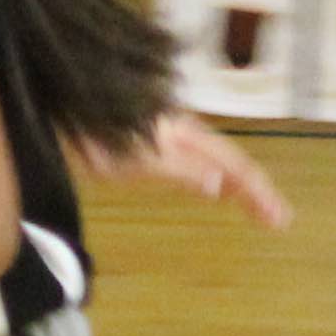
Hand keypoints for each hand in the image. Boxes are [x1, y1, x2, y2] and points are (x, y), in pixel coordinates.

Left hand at [81, 110, 290, 229]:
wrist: (57, 116)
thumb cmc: (91, 133)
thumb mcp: (136, 157)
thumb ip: (179, 169)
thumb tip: (219, 183)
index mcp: (183, 134)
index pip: (233, 164)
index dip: (258, 191)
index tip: (278, 217)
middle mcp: (180, 133)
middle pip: (230, 161)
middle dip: (256, 191)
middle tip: (278, 219)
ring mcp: (167, 139)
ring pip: (215, 161)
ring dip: (239, 186)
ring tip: (258, 208)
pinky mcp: (151, 146)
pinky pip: (196, 162)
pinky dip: (215, 179)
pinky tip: (215, 188)